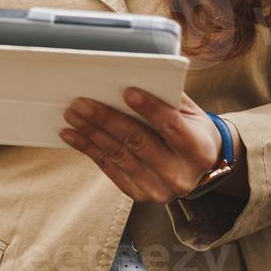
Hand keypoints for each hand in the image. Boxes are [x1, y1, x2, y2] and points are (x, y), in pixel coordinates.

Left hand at [58, 87, 244, 203]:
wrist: (198, 168)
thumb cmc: (191, 129)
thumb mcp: (190, 113)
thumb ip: (167, 97)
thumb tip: (133, 75)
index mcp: (198, 149)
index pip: (172, 127)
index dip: (150, 109)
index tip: (127, 91)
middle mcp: (180, 173)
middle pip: (139, 142)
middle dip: (107, 119)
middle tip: (82, 102)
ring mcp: (159, 188)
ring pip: (119, 156)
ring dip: (91, 133)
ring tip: (72, 114)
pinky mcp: (140, 194)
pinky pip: (109, 169)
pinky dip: (88, 150)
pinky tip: (71, 135)